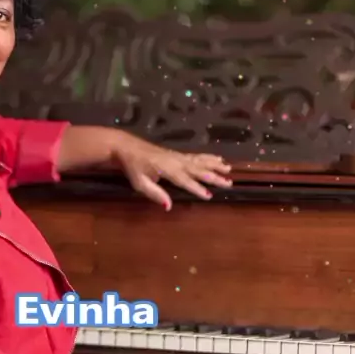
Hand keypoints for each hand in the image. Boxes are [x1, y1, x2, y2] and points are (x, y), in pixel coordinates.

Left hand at [112, 135, 231, 209]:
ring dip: (214, 165)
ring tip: (228, 169)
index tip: (210, 195)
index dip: (197, 188)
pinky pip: (195, 156)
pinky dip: (207, 157)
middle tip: (229, 183)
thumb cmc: (131, 166)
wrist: (126, 147)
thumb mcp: (139, 182)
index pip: (185, 181)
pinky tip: (216, 158)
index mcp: (167, 169)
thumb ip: (154, 194)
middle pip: (197, 169)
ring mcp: (177, 156)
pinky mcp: (176, 154)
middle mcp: (175, 161)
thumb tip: (169, 207)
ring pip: (199, 161)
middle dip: (213, 177)